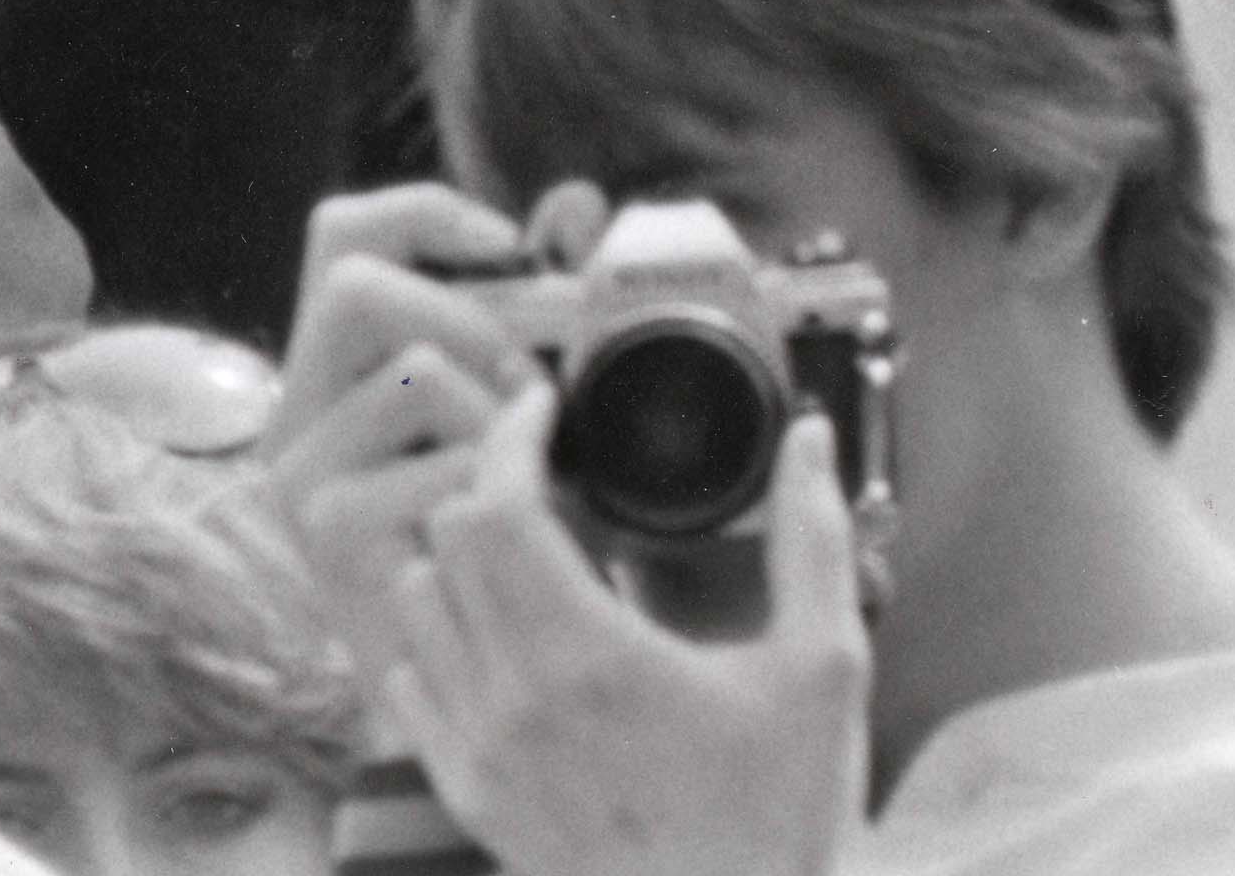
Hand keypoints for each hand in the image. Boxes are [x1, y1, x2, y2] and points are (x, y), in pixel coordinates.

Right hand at [265, 186, 534, 693]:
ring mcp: (299, 477)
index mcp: (331, 367)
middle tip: (537, 384)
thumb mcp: (521, 407)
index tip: (510, 243)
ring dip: (495, 411)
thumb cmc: (509, 536)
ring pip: (412, 367)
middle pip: (359, 284)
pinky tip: (505, 526)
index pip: (340, 231)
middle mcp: (293, 413)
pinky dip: (491, 483)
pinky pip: (432, 459)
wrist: (486, 692)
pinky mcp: (326, 538)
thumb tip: (578, 202)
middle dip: (474, 315)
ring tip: (525, 469)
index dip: (425, 211)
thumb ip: (538, 303)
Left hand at [384, 389, 867, 875]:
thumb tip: (810, 441)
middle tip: (553, 477)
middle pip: (451, 540)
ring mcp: (485, 757)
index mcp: (589, 656)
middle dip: (497, 485)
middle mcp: (516, 701)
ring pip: (418, 605)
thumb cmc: (776, 827)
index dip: (514, 433)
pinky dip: (439, 640)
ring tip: (527, 550)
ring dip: (461, 559)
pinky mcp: (474, 804)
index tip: (544, 406)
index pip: (499, 505)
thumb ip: (812, 544)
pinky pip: (412, 687)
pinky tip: (498, 637)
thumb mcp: (821, 676)